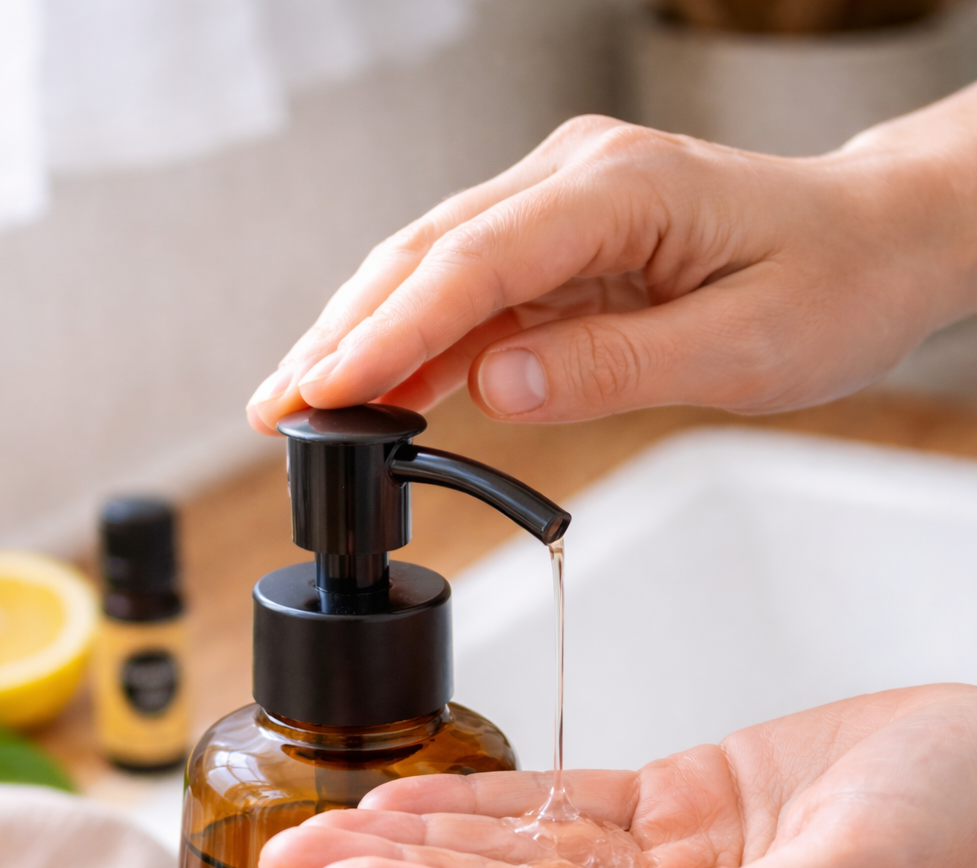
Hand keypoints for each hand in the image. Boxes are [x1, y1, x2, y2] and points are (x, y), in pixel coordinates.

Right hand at [247, 94, 976, 431]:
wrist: (874, 244)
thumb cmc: (830, 282)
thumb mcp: (740, 346)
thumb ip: (613, 364)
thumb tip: (495, 386)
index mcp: (620, 189)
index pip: (473, 262)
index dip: (386, 333)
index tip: (322, 391)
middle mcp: (575, 177)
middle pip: (426, 253)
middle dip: (341, 333)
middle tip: (274, 409)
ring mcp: (562, 203)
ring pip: (433, 267)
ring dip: (361, 335)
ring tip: (295, 405)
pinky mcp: (562, 239)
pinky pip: (471, 289)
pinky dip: (415, 340)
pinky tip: (373, 387)